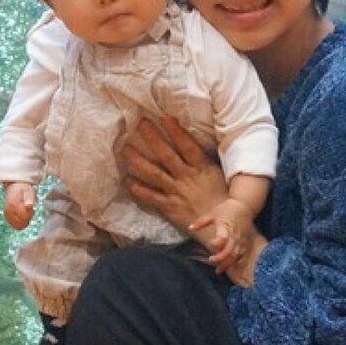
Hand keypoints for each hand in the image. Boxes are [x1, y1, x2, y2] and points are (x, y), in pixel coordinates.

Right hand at [3, 181, 34, 229]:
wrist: (14, 187)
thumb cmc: (24, 189)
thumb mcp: (29, 191)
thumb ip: (29, 199)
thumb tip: (29, 206)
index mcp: (12, 204)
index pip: (24, 217)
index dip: (30, 214)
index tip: (32, 209)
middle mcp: (7, 210)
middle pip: (21, 223)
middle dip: (28, 218)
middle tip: (30, 211)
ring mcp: (6, 215)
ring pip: (19, 225)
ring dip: (25, 221)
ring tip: (26, 212)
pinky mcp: (7, 217)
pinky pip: (16, 226)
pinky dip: (21, 223)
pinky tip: (23, 216)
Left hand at [121, 117, 228, 234]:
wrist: (220, 226)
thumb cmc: (219, 196)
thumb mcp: (215, 173)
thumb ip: (200, 159)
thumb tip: (186, 139)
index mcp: (202, 168)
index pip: (188, 146)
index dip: (176, 131)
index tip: (165, 118)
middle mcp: (187, 178)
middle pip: (167, 155)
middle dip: (153, 138)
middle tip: (140, 124)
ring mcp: (177, 192)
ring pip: (154, 173)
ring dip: (138, 161)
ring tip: (125, 149)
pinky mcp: (169, 207)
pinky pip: (151, 196)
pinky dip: (138, 189)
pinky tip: (126, 179)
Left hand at [190, 196, 252, 273]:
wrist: (244, 206)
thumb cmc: (226, 209)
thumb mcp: (212, 213)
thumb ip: (201, 222)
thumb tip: (190, 228)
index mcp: (226, 225)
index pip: (223, 237)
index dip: (218, 242)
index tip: (211, 244)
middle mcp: (235, 234)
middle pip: (230, 250)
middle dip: (221, 258)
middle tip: (210, 261)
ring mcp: (241, 239)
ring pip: (235, 255)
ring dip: (227, 263)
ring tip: (218, 270)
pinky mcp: (244, 242)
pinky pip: (240, 255)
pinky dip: (234, 262)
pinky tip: (226, 267)